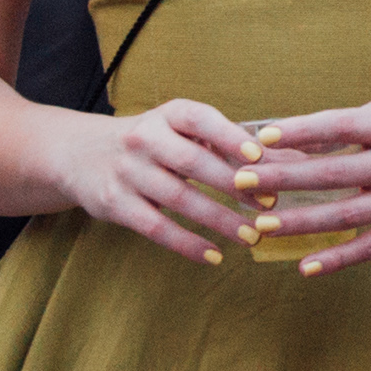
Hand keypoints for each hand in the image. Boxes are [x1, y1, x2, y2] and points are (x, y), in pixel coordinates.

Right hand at [50, 96, 261, 264]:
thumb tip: (293, 160)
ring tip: (251, 236)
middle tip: (269, 205)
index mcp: (167, 115)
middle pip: (194, 163)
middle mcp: (144, 138)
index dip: (230, 137)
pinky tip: (214, 255)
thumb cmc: (151, 142)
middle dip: (234, 185)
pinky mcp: (114, 203)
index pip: (201, 120)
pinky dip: (187, 244)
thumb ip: (229, 145)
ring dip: (219, 220)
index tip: (259, 156)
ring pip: (179, 199)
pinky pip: (156, 227)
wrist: (78, 153)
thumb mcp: (180, 131)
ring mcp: (127, 172)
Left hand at [225, 98, 370, 274]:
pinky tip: (305, 266)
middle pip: (332, 172)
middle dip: (282, 179)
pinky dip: (338, 259)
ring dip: (298, 222)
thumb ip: (353, 127)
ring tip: (259, 225)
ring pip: (345, 214)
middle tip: (239, 181)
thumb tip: (296, 139)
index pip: (338, 126)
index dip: (297, 132)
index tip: (258, 138)